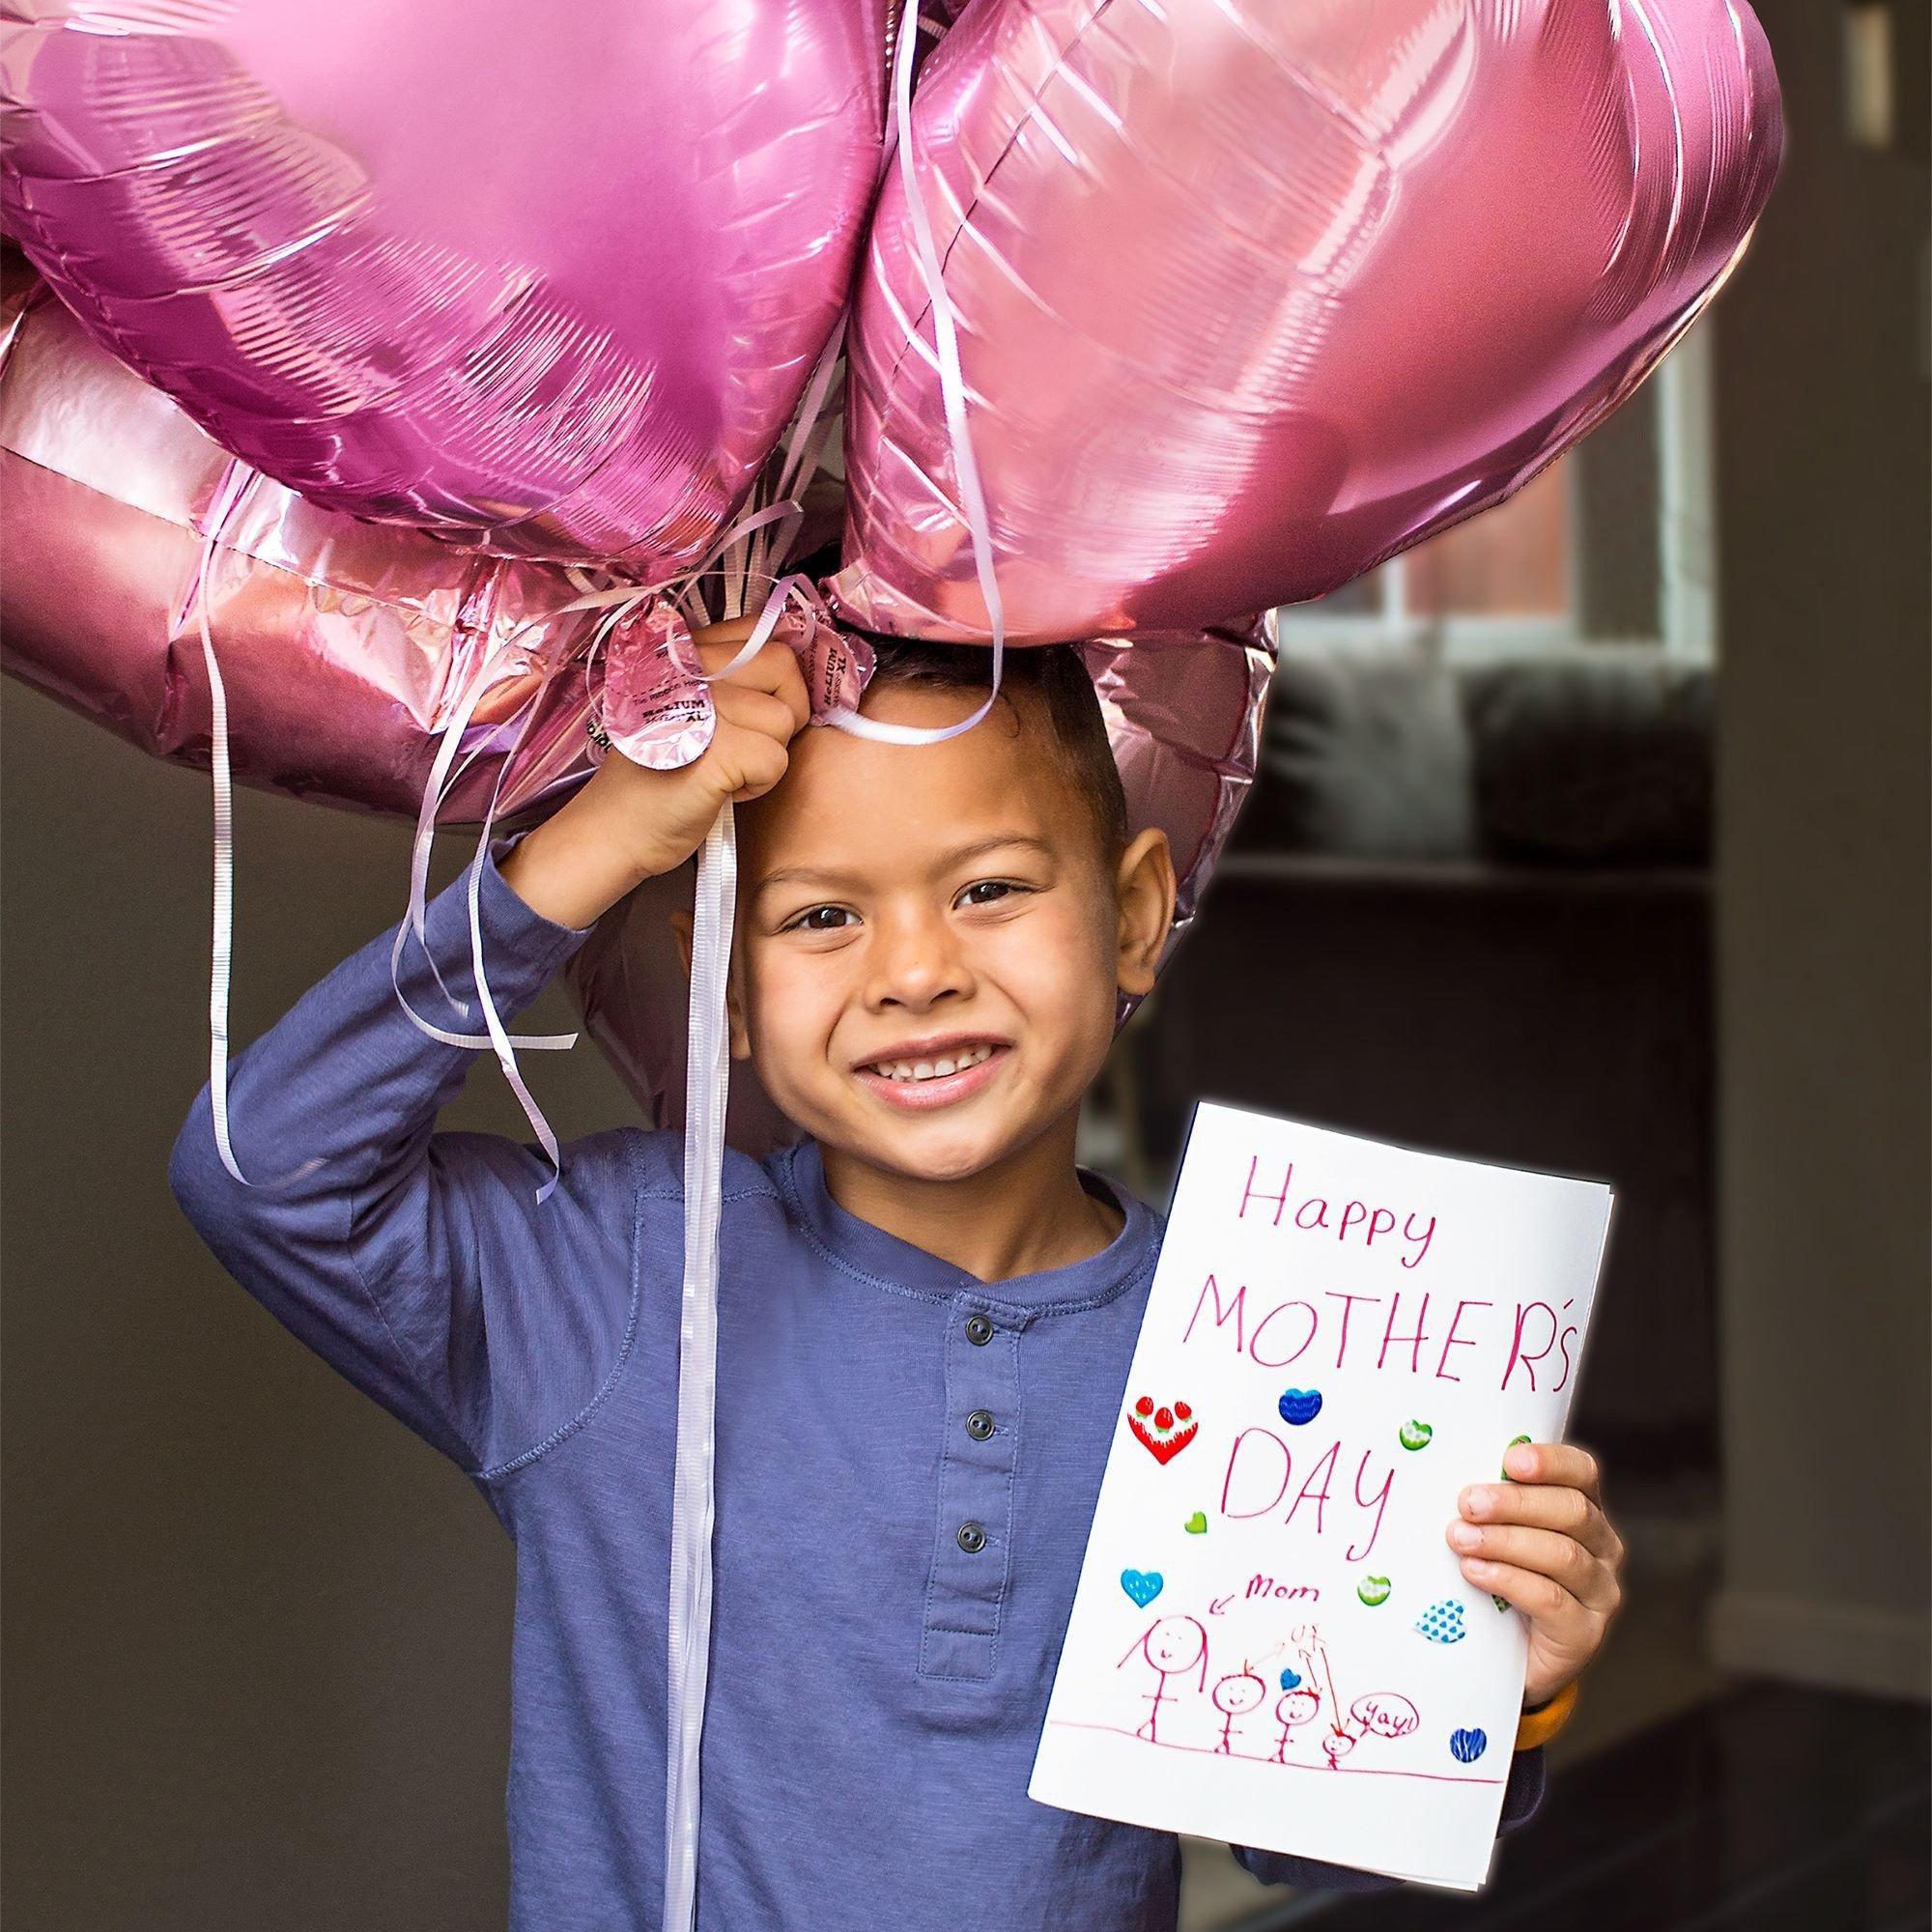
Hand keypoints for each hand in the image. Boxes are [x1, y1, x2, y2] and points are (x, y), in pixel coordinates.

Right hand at [499, 615, 809, 930]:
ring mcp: (706, 706)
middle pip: (783, 664)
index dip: (776, 668)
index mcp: (684, 654)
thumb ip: (723, 674)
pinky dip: (759, 784)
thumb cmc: (652, 772)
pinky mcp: (720, 750)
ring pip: (785, 717)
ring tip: (727, 768)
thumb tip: (787, 654)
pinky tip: (723, 788)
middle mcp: (693, 669)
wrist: (613, 827)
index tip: (763, 698)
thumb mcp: (681, 704)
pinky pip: (776, 759)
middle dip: (785, 708)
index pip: (758, 630)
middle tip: (752, 740)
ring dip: (767, 753)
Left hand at [1445, 1441, 1624, 1709]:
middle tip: (1467, 1503)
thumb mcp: (1494, 1533)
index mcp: (1583, 1510)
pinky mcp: (1585, 1634)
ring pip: (1562, 1554)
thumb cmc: (1493, 1579)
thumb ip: (1489, 1505)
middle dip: (1515, 1502)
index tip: (1509, 1460)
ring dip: (1504, 1541)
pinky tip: (1474, 1571)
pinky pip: (1551, 1600)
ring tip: (1459, 1538)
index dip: (1551, 1461)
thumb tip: (1449, 1473)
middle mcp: (1602, 1548)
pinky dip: (1508, 1580)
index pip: (1582, 1472)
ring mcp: (1600, 1593)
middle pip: (1571, 1511)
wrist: (1502, 1656)